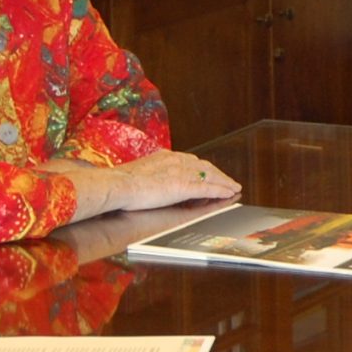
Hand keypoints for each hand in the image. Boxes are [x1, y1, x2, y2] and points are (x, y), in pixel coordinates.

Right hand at [79, 150, 239, 216]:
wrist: (117, 184)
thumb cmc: (121, 183)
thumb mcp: (139, 173)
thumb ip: (152, 174)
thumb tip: (153, 181)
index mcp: (166, 157)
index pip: (191, 162)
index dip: (204, 169)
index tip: (211, 174)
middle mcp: (177, 160)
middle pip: (205, 167)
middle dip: (219, 175)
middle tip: (229, 182)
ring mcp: (182, 173)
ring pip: (211, 176)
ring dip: (224, 182)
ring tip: (234, 188)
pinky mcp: (184, 186)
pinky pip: (208, 188)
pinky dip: (221, 191)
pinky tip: (230, 194)